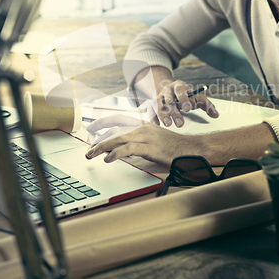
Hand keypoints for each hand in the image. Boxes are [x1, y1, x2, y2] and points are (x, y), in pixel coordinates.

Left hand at [85, 113, 201, 167]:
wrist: (189, 148)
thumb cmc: (173, 147)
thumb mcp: (154, 139)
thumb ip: (139, 140)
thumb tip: (123, 147)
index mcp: (143, 124)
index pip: (118, 118)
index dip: (103, 122)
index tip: (91, 127)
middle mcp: (142, 128)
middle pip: (114, 129)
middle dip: (98, 139)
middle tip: (88, 148)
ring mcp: (145, 137)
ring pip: (117, 139)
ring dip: (101, 147)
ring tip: (91, 154)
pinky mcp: (148, 147)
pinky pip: (127, 149)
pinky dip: (115, 154)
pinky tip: (108, 159)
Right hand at [151, 79, 218, 127]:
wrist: (171, 91)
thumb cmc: (186, 96)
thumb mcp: (196, 97)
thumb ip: (206, 105)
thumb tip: (216, 115)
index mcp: (178, 86)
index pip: (180, 91)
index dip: (183, 99)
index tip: (188, 109)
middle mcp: (167, 91)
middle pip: (168, 100)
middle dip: (174, 112)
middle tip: (180, 123)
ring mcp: (158, 98)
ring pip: (158, 106)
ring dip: (163, 116)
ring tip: (168, 125)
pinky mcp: (153, 105)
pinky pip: (151, 111)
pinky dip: (153, 118)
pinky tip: (158, 125)